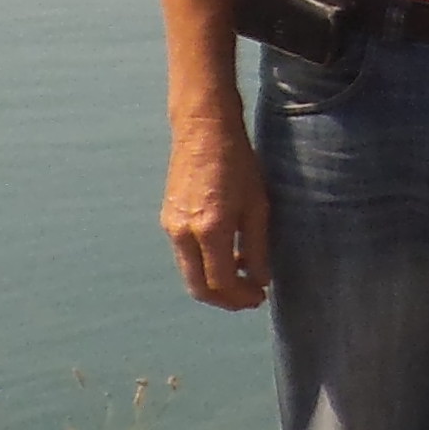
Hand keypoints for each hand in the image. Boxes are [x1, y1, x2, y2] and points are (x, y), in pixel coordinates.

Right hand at [162, 113, 272, 309]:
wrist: (203, 130)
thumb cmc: (238, 162)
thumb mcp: (257, 205)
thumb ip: (258, 247)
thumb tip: (260, 280)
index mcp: (209, 230)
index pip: (221, 283)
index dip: (241, 297)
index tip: (260, 297)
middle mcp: (184, 233)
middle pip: (198, 287)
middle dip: (225, 299)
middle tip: (249, 298)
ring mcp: (171, 226)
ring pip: (190, 273)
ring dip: (214, 283)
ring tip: (243, 277)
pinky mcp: (167, 219)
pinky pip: (185, 255)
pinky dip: (204, 264)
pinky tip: (227, 254)